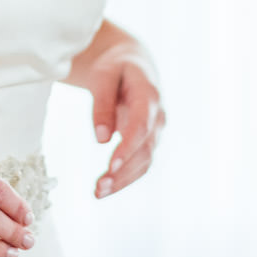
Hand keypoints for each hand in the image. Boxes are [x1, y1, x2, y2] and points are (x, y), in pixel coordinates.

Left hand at [79, 48, 164, 197]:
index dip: (128, 147)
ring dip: (123, 180)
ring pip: (145, 162)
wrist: (132, 64)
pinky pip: (141, 164)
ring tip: (98, 192)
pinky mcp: (148, 141)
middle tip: (99, 187)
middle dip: (124, 171)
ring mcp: (156, 131)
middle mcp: (158, 116)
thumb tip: (101, 139)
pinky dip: (124, 179)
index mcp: (149, 94)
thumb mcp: (103, 75)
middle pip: (145, 149)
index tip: (112, 165)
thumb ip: (102, 104)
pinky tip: (104, 189)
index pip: (141, 125)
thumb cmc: (115, 67)